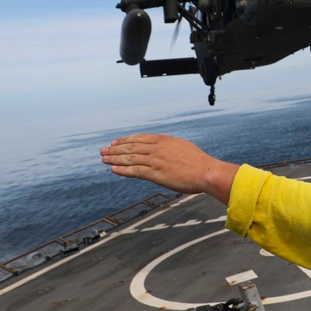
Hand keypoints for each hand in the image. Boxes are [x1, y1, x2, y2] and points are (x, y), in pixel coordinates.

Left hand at [100, 134, 237, 204]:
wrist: (207, 172)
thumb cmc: (199, 162)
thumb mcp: (183, 146)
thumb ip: (170, 143)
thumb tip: (162, 137)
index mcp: (165, 140)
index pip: (139, 138)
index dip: (125, 140)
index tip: (115, 142)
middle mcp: (158, 148)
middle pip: (131, 147)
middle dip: (115, 149)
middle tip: (103, 150)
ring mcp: (156, 160)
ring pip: (130, 158)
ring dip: (115, 158)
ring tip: (104, 159)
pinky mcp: (156, 173)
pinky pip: (135, 171)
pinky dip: (123, 170)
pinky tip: (113, 169)